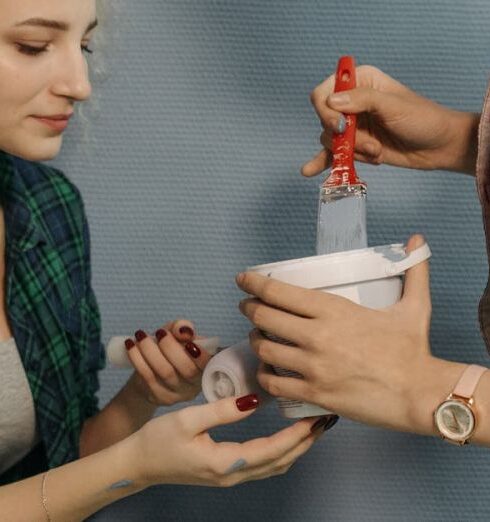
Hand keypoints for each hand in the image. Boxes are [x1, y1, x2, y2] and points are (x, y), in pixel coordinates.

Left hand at [125, 319, 211, 405]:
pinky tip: (131, 346)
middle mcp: (195, 384)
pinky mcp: (159, 397)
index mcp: (206, 367)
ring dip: (150, 350)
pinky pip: (148, 377)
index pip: (209, 365)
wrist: (150, 370)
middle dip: (171, 348)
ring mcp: (177, 394)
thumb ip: (182, 328)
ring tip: (140, 335)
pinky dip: (138, 359)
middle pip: (187, 370)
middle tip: (160, 333)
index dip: (201, 356)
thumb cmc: (171, 350)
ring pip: (165, 373)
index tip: (188, 342)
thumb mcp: (177, 335)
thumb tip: (184, 331)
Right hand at [131, 394, 330, 486]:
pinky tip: (287, 438)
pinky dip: (282, 451)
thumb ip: (222, 410)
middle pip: (280, 462)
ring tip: (311, 427)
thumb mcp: (188, 419)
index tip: (314, 417)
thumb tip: (254, 401)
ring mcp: (230, 477)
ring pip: (274, 467)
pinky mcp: (226, 472)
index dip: (296, 435)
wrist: (138, 464)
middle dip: (305, 442)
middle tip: (323, 419)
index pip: (272, 451)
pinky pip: (264, 465)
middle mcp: (233, 475)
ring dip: (296, 448)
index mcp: (225, 462)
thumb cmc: (158, 440)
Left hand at [236, 235, 460, 434]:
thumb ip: (413, 271)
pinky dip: (265, 375)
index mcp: (334, 310)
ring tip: (258, 336)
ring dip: (255, 340)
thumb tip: (416, 239)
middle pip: (264, 317)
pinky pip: (274, 384)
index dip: (254, 283)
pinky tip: (267, 369)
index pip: (280, 292)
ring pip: (265, 350)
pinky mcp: (314, 394)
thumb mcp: (414, 307)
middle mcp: (317, 336)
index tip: (243, 279)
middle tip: (247, 306)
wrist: (421, 394)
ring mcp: (313, 367)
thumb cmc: (413, 350)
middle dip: (249, 309)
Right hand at [302, 65, 478, 175]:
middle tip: (370, 143)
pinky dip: (321, 162)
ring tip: (376, 152)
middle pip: (325, 120)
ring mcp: (352, 126)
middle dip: (346, 137)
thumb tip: (331, 102)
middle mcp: (352, 102)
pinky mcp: (355, 146)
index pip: (324, 93)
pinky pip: (332, 154)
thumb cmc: (422, 119)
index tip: (341, 125)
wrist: (437, 146)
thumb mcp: (393, 106)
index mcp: (360, 81)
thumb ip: (362, 100)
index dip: (326, 111)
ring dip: (353, 151)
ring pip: (331, 140)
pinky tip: (308, 170)